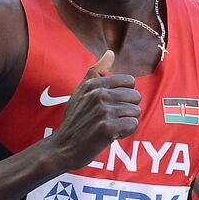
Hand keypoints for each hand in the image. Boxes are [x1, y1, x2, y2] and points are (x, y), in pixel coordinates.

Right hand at [48, 50, 140, 170]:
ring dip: (126, 123)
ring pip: (136, 112)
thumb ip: (96, 71)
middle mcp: (99, 94)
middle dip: (127, 110)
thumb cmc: (75, 120)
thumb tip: (110, 52)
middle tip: (110, 119)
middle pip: (136, 97)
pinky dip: (126, 133)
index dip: (124, 96)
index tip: (111, 106)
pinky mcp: (107, 128)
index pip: (129, 82)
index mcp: (94, 84)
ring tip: (109, 127)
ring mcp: (103, 110)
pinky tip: (111, 135)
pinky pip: (133, 125)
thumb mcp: (81, 92)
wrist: (62, 148)